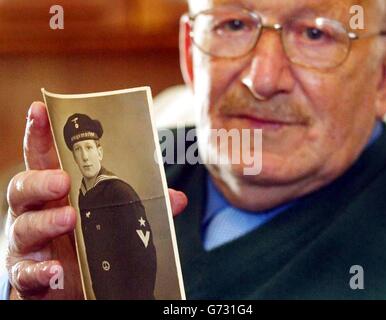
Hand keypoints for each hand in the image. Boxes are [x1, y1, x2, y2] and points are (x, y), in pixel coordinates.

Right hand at [5, 102, 187, 299]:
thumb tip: (177, 199)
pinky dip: (39, 271)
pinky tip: (55, 270)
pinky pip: (26, 273)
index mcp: (57, 193)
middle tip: (62, 180)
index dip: (39, 133)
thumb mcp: (115, 220)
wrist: (78, 286)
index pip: (43, 158)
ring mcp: (30, 244)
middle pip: (23, 187)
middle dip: (40, 180)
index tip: (40, 109)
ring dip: (45, 222)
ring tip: (69, 218)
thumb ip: (142, 206)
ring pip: (23, 227)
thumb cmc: (90, 242)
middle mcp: (37, 212)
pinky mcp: (29, 275)